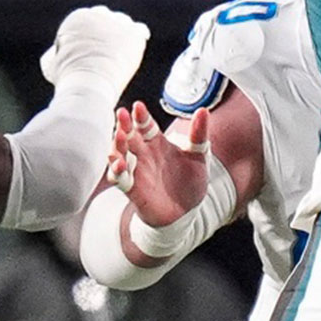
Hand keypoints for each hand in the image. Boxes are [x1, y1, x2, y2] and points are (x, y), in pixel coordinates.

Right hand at [39, 6, 149, 100]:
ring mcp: (117, 23)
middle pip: (105, 18)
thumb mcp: (50, 64)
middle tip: (108, 45)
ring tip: (123, 47)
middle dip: (106, 28)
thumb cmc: (68, 78)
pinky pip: (139, 29)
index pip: (88, 20)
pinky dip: (139, 34)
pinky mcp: (133, 34)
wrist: (87, 82)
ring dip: (122, 32)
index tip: (93, 44)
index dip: (91, 32)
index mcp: (78, 18)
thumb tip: (55, 53)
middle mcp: (98, 15)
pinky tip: (140, 40)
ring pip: (123, 23)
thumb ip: (55, 52)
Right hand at [107, 102, 210, 227]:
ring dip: (116, 145)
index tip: (138, 106)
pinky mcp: (133, 189)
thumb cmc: (190, 182)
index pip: (145, 125)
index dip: (141, 116)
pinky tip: (119, 164)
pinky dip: (116, 171)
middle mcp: (143, 155)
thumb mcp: (198, 155)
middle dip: (123, 124)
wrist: (187, 213)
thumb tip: (203, 110)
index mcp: (157, 143)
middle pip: (128, 136)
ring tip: (119, 136)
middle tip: (121, 114)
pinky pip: (119, 179)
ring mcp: (136, 171)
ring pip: (119, 154)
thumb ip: (199, 133)